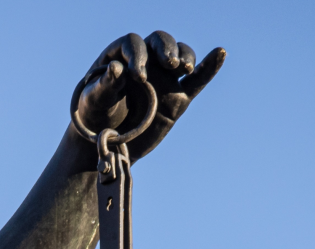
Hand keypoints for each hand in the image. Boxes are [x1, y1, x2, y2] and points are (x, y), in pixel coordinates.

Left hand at [72, 31, 225, 160]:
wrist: (105, 142)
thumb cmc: (94, 116)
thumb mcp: (94, 101)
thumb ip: (105, 85)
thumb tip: (117, 68)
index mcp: (121, 55)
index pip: (134, 44)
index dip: (137, 55)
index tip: (136, 76)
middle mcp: (145, 60)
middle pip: (160, 42)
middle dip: (166, 49)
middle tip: (169, 63)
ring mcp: (163, 77)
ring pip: (180, 56)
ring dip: (185, 57)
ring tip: (183, 68)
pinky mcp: (177, 96)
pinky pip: (197, 79)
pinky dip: (209, 67)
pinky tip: (220, 53)